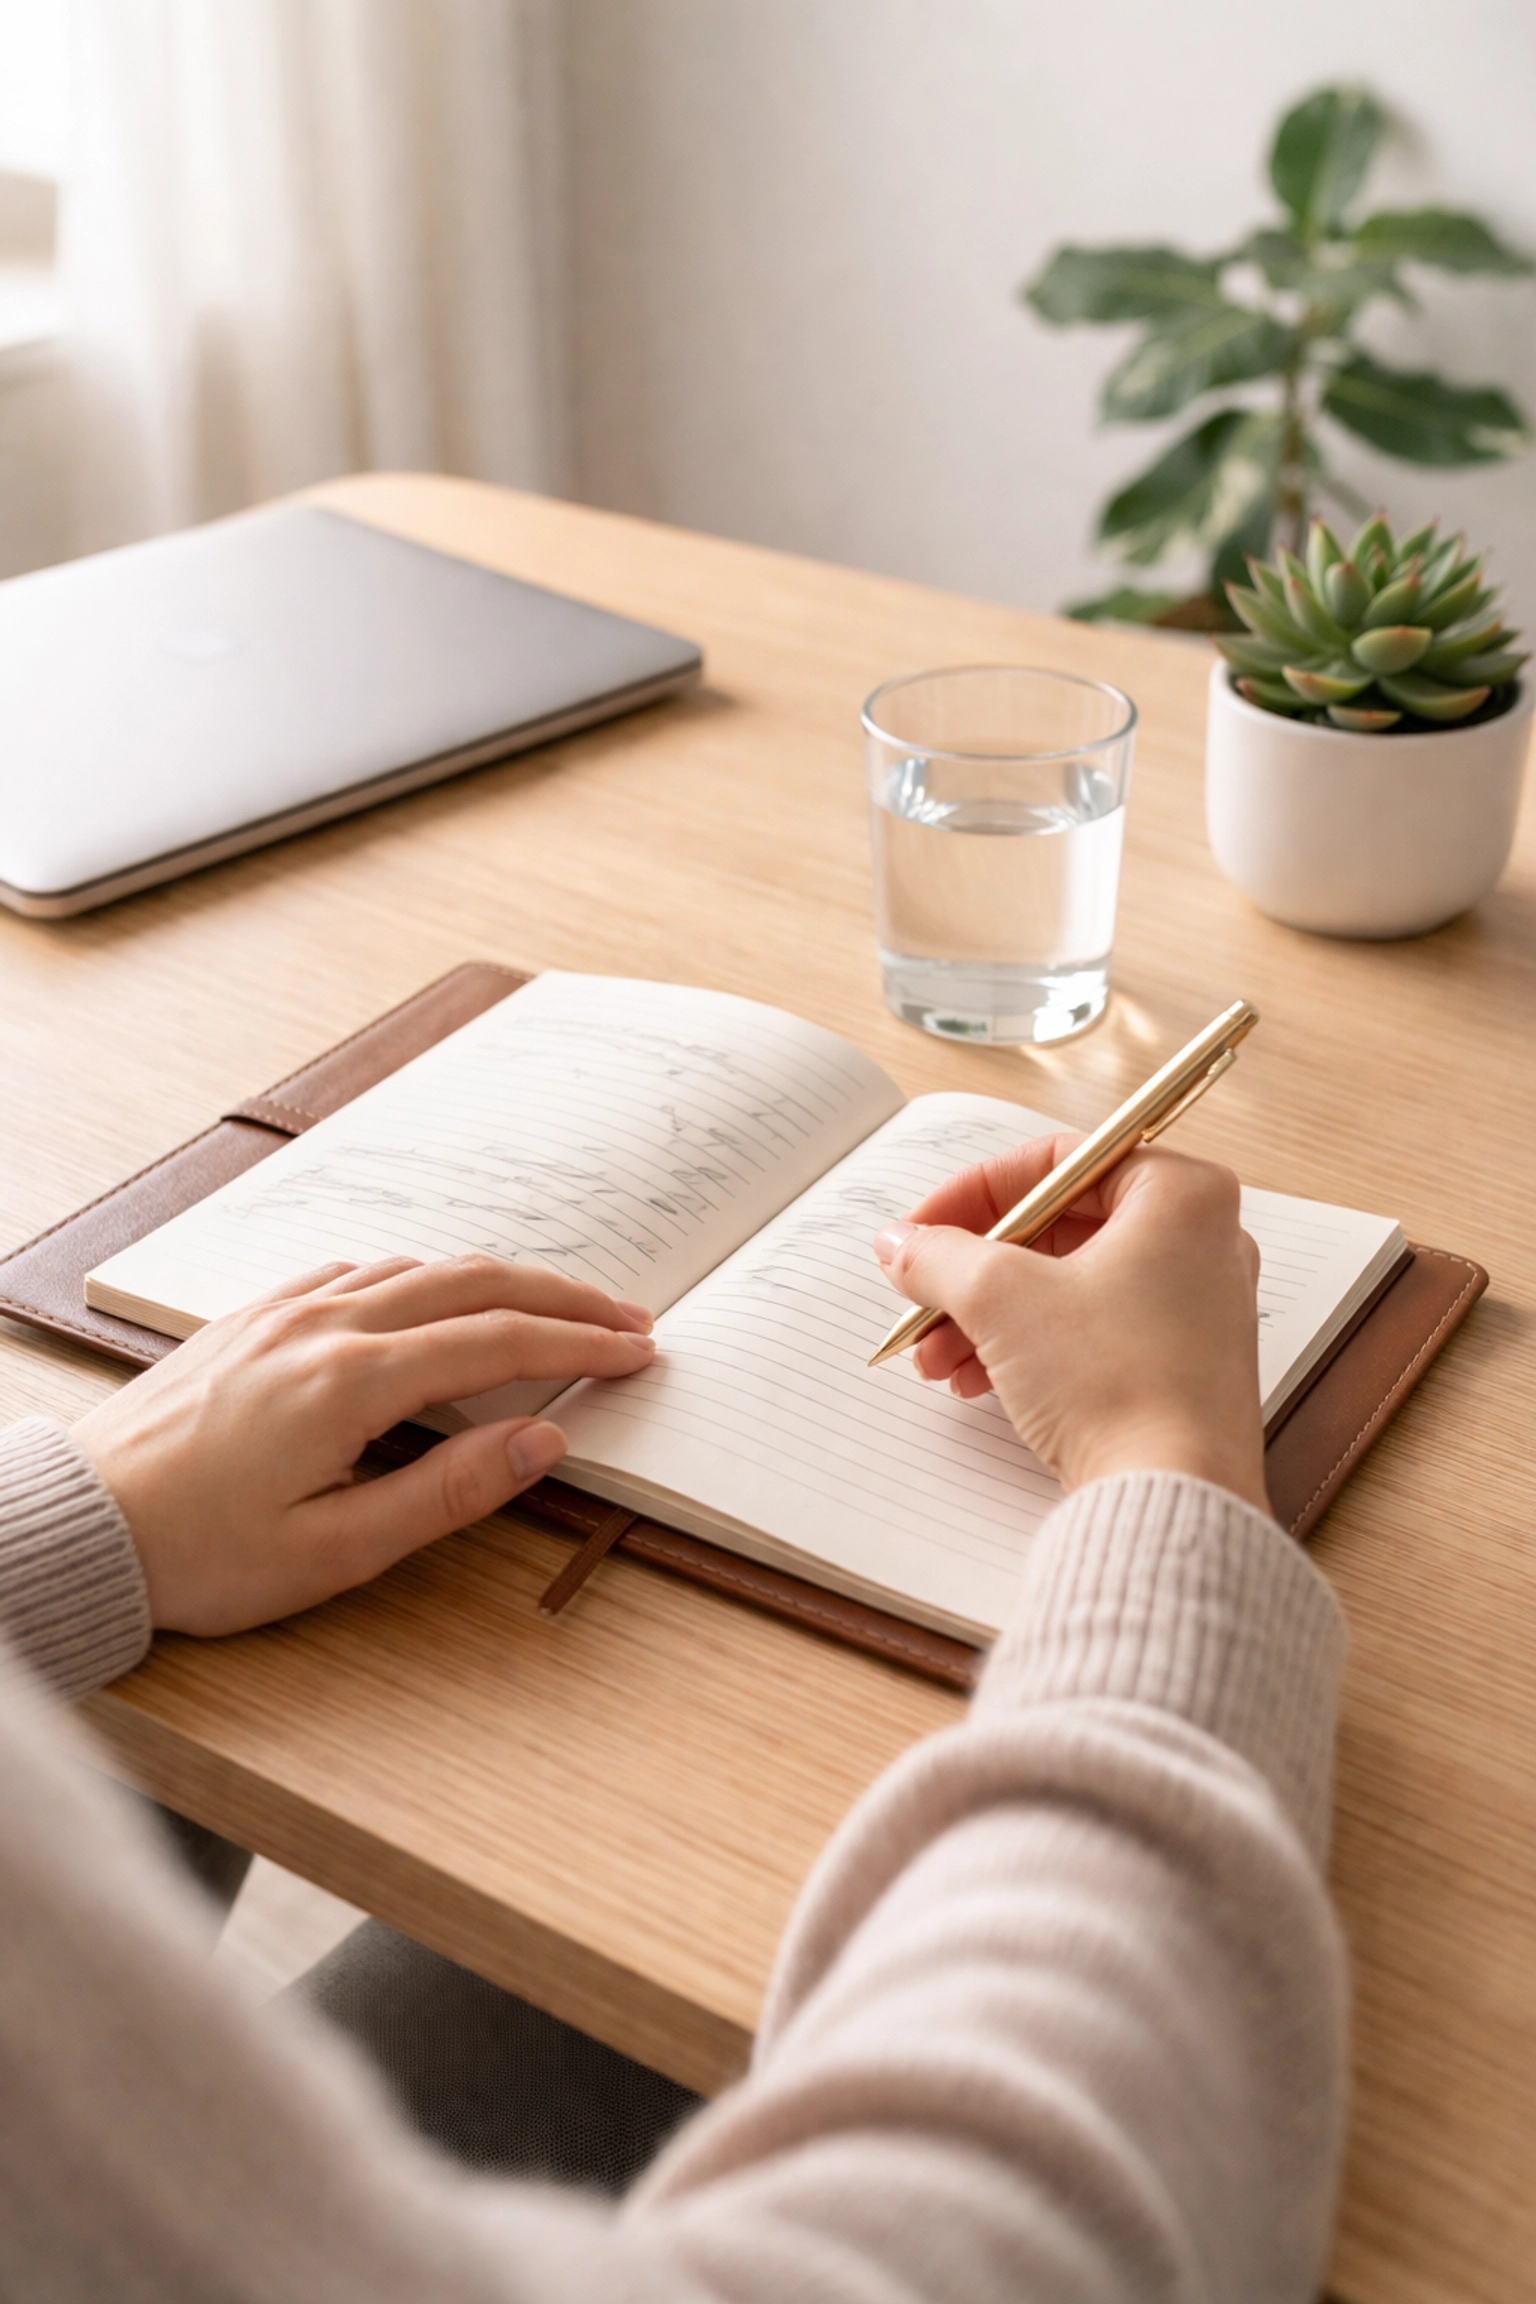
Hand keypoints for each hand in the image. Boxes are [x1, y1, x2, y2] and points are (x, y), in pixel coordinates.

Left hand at [72, 1256, 655, 1635]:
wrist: (81, 1526)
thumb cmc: (199, 1555)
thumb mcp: (335, 1551)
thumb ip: (447, 1491)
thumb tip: (542, 1440)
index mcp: (350, 1381)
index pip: (498, 1341)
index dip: (580, 1342)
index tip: (639, 1351)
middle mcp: (322, 1325)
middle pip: (473, 1283)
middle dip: (561, 1295)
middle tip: (626, 1317)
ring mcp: (284, 1312)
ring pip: (418, 1268)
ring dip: (498, 1281)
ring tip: (551, 1309)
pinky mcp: (253, 1318)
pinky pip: (359, 1272)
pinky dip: (423, 1278)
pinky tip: (436, 1301)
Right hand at [873, 1137, 1268, 1514]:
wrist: (1175, 1497)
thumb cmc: (1116, 1381)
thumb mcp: (1002, 1298)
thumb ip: (939, 1255)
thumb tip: (901, 1244)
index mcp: (1180, 1195)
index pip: (1056, 1161)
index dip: (972, 1194)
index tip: (920, 1228)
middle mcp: (1200, 1241)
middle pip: (1055, 1228)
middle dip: (972, 1270)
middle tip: (921, 1295)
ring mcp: (1193, 1307)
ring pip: (1065, 1286)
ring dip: (986, 1315)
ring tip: (936, 1356)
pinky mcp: (1178, 1365)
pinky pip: (1088, 1332)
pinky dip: (1026, 1347)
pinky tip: (974, 1380)